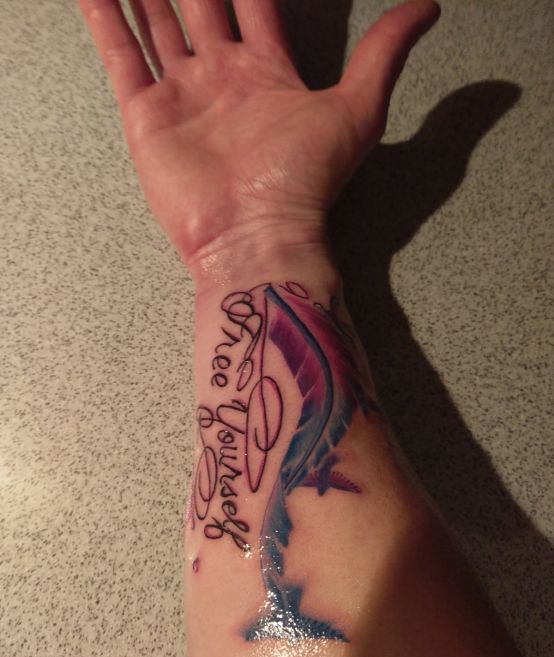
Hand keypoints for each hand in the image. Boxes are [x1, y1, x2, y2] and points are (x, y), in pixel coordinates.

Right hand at [80, 0, 439, 271]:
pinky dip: (103, 18)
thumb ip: (384, 52)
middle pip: (199, 5)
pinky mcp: (146, 116)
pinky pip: (120, 55)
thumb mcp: (356, 110)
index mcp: (265, 70)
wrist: (256, 235)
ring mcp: (181, 95)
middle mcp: (220, 77)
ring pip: (155, 22)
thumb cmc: (306, 182)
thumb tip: (428, 7)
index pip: (251, 2)